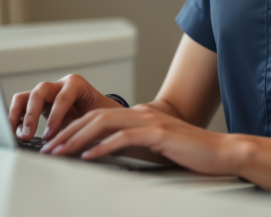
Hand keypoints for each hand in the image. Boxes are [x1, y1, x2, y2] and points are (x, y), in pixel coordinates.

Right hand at [7, 74, 122, 140]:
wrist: (99, 112)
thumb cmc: (100, 115)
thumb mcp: (96, 119)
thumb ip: (84, 128)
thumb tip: (74, 145)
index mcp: (76, 84)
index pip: (62, 98)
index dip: (54, 118)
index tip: (49, 136)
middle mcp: (58, 85)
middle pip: (39, 93)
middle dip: (31, 115)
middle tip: (28, 135)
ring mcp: (45, 93)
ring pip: (24, 97)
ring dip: (16, 116)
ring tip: (15, 135)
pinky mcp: (36, 103)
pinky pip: (20, 107)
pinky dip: (16, 119)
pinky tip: (17, 133)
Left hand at [39, 104, 248, 175]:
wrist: (221, 153)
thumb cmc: (190, 154)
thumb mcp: (153, 149)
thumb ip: (130, 147)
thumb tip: (102, 154)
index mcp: (139, 115)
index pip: (98, 117)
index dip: (74, 129)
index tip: (56, 143)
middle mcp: (142, 113)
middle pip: (95, 117)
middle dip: (68, 132)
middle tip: (48, 147)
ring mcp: (150, 121)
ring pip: (104, 124)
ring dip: (78, 138)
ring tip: (60, 151)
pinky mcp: (158, 134)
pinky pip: (124, 138)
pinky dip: (103, 146)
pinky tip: (89, 156)